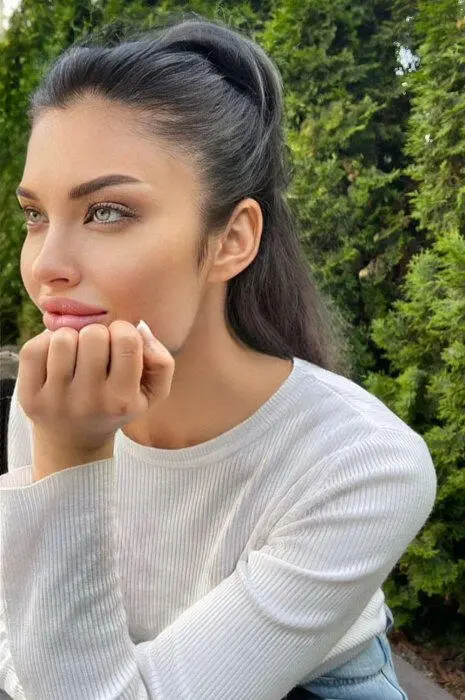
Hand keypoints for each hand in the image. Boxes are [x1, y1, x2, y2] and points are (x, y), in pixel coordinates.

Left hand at [17, 320, 174, 460]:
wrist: (74, 439)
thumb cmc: (115, 405)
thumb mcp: (151, 393)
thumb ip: (161, 360)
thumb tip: (140, 328)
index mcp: (122, 400)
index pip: (127, 340)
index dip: (124, 332)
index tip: (119, 344)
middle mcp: (89, 402)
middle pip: (94, 335)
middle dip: (97, 335)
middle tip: (96, 351)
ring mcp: (56, 400)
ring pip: (63, 339)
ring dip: (71, 339)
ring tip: (75, 355)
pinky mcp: (29, 396)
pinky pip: (34, 348)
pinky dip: (45, 344)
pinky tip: (55, 359)